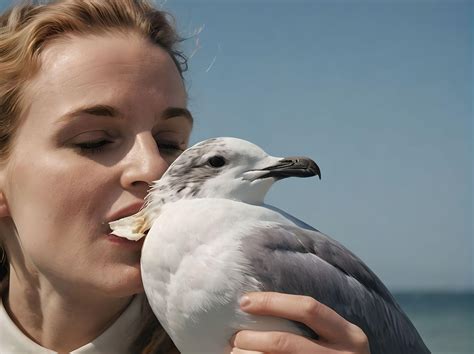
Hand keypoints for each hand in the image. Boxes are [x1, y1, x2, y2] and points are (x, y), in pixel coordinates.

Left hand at [230, 292, 369, 353]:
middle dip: (252, 337)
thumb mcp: (339, 340)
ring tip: (235, 352)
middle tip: (236, 337)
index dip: (272, 302)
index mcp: (350, 335)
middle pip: (285, 342)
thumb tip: (260, 306)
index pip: (307, 308)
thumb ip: (315, 326)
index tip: (244, 302)